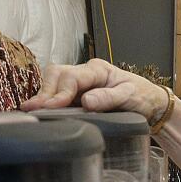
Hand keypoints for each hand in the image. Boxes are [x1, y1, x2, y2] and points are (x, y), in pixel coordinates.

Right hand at [20, 58, 168, 119]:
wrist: (149, 102)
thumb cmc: (141, 97)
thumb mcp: (129, 98)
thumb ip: (109, 99)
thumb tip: (86, 101)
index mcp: (98, 70)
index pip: (72, 77)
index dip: (60, 92)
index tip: (50, 107)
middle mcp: (86, 72)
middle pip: (57, 74)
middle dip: (45, 91)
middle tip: (32, 110)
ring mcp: (80, 81)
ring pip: (53, 80)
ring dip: (43, 95)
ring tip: (31, 111)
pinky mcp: (77, 92)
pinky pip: (57, 91)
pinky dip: (48, 100)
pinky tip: (40, 111)